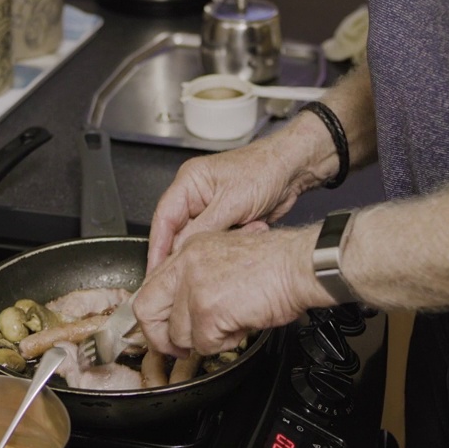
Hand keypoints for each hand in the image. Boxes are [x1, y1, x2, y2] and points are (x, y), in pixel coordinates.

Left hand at [134, 223, 334, 356]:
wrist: (300, 265)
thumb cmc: (276, 264)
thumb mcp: (226, 259)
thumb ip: (198, 279)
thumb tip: (181, 312)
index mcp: (189, 250)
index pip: (149, 286)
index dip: (155, 316)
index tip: (165, 330)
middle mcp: (186, 263)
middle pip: (147, 309)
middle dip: (162, 337)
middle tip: (179, 348)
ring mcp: (194, 286)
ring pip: (178, 334)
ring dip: (204, 340)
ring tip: (230, 327)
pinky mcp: (208, 308)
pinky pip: (203, 344)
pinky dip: (223, 344)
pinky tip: (240, 328)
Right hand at [146, 129, 327, 273]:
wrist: (294, 169)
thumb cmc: (266, 169)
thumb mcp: (231, 202)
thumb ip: (203, 228)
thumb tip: (182, 252)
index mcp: (189, 181)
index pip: (164, 218)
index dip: (157, 246)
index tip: (154, 270)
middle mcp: (196, 194)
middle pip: (177, 231)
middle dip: (180, 253)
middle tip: (176, 278)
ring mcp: (211, 208)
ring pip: (197, 240)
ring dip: (206, 251)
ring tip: (208, 265)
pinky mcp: (227, 220)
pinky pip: (216, 241)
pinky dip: (222, 249)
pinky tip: (230, 254)